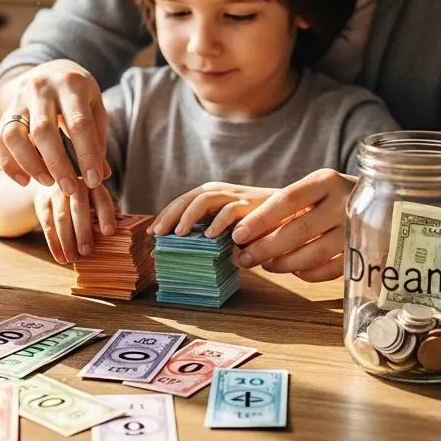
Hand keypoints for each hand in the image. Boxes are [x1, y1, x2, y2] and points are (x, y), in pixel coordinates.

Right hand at [0, 59, 110, 195]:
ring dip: (30, 165)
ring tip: (47, 182)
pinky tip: (25, 180)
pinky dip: (9, 164)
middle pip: (43, 131)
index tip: (94, 181)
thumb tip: (102, 175)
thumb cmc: (78, 95)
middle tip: (69, 189)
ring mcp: (19, 98)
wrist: (51, 70)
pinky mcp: (5, 110)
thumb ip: (97, 139)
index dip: (87, 155)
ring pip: (14, 135)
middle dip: (57, 165)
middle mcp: (41, 87)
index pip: (79, 124)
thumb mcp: (95, 107)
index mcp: (71, 84)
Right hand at [33, 181, 116, 264]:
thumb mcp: (96, 200)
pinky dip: (54, 244)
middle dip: (83, 232)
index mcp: (93, 184)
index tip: (109, 233)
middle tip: (87, 251)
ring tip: (73, 258)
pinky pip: (47, 225)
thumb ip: (106, 212)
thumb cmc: (84, 199)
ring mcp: (56, 192)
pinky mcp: (42, 202)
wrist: (54, 184)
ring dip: (67, 241)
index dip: (106, 215)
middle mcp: (74, 184)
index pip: (101, 199)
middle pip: (79, 208)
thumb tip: (122, 231)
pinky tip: (60, 257)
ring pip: (61, 218)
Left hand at [150, 182, 277, 238]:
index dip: (166, 215)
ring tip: (179, 233)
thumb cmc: (254, 223)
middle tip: (158, 233)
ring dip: (190, 216)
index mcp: (211, 195)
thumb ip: (209, 232)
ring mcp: (235, 196)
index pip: (182, 201)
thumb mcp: (226, 227)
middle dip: (171, 214)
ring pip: (205, 199)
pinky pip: (230, 210)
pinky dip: (219, 222)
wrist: (288, 213)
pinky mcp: (250, 204)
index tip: (152, 232)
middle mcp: (220, 191)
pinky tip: (210, 235)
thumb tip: (184, 249)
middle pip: (189, 198)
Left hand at [229, 169, 355, 282]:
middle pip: (299, 230)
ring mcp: (358, 229)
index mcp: (326, 181)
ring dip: (283, 264)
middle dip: (265, 247)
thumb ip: (284, 207)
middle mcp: (344, 202)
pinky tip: (295, 271)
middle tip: (243, 258)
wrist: (384, 203)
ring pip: (314, 253)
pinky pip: (331, 270)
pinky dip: (308, 274)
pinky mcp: (366, 252)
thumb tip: (243, 234)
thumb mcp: (313, 190)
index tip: (237, 234)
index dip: (260, 219)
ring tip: (265, 265)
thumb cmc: (333, 197)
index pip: (287, 199)